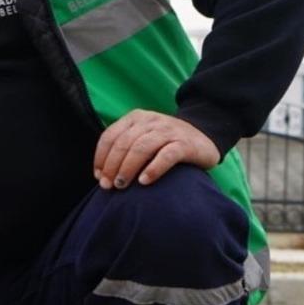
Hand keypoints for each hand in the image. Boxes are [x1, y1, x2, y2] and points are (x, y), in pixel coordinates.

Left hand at [94, 110, 218, 189]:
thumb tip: (101, 175)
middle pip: (124, 143)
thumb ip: (124, 148)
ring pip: (142, 147)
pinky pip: (166, 155)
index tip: (99, 177)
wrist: (205, 137)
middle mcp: (151, 121)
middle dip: (112, 166)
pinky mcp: (185, 144)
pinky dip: (153, 169)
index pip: (110, 136)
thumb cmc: (165, 144)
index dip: (101, 157)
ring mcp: (169, 130)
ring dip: (128, 168)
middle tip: (109, 186)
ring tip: (122, 185)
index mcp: (136, 118)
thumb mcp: (142, 138)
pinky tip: (144, 182)